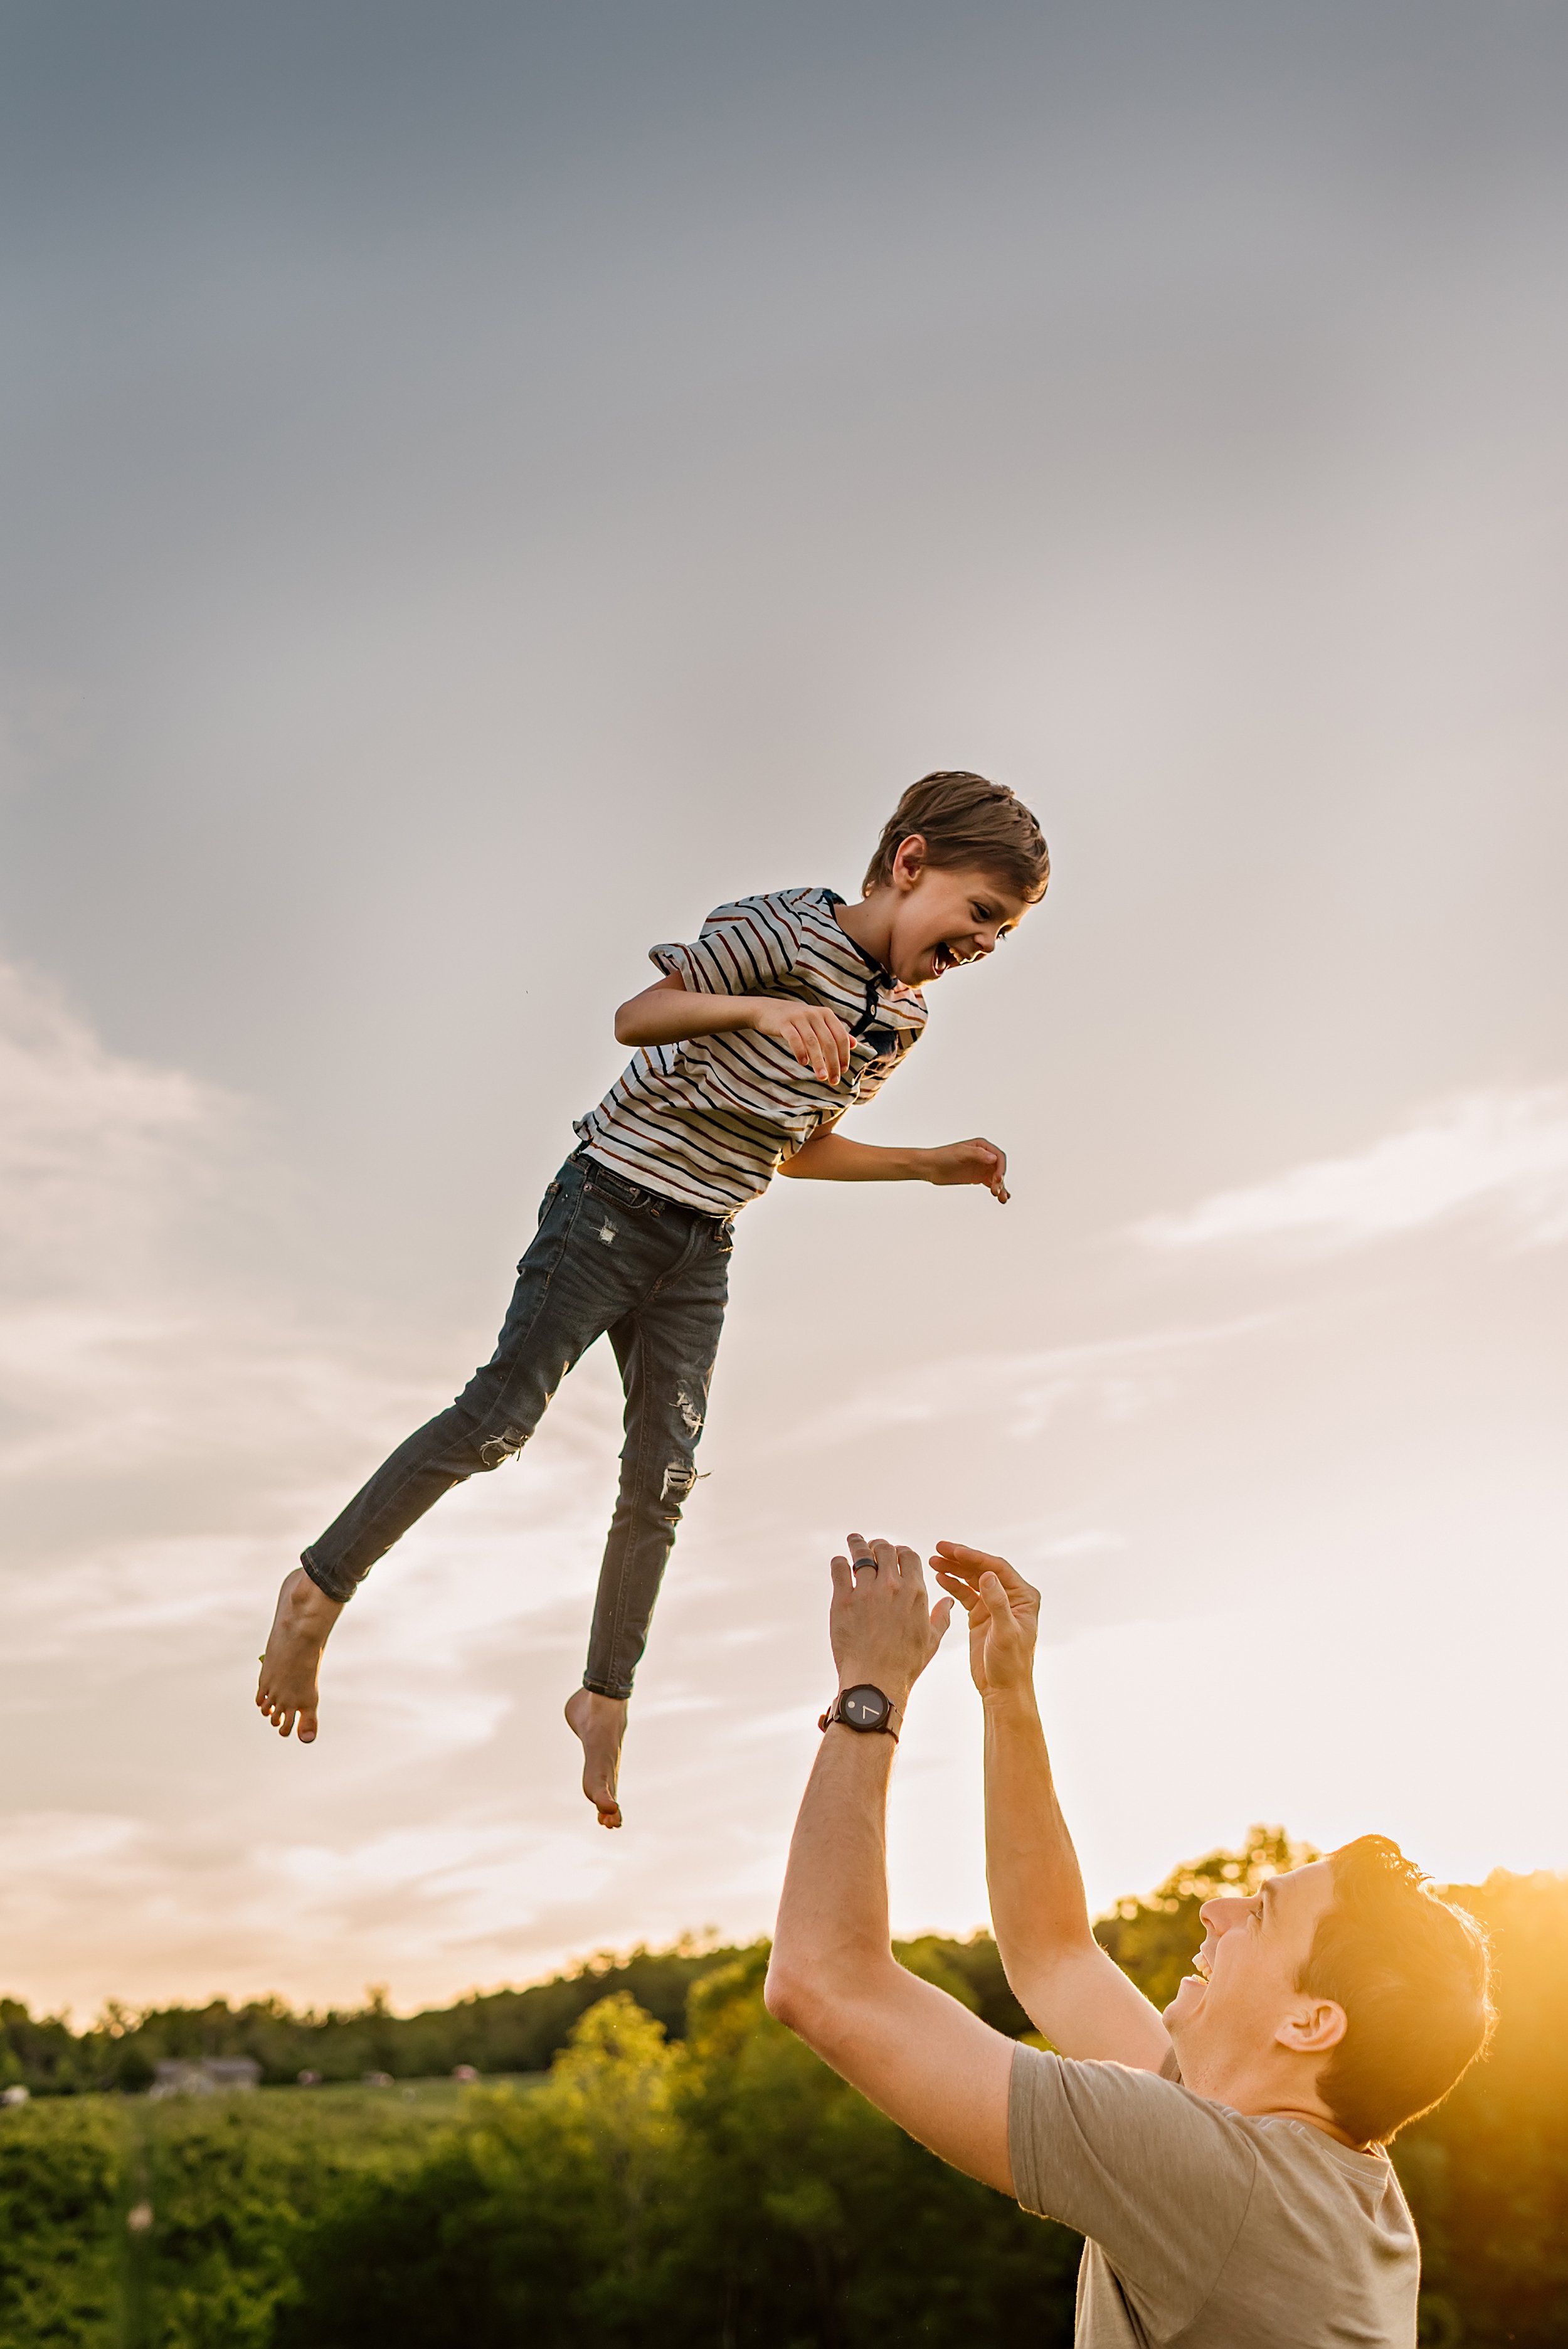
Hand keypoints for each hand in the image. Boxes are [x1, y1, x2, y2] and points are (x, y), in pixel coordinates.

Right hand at [750, 997, 854, 1082]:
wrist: (767, 1009)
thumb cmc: (796, 1020)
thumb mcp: (817, 1022)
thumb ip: (835, 1032)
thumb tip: (854, 1044)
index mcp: (826, 1014)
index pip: (840, 1037)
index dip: (844, 1055)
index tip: (843, 1071)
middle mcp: (814, 1014)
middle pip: (829, 1042)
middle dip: (833, 1063)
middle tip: (834, 1080)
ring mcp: (799, 1017)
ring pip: (813, 1043)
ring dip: (818, 1062)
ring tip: (821, 1077)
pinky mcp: (784, 1023)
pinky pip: (794, 1039)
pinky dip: (800, 1052)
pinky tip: (803, 1063)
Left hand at [829, 1533, 952, 1708]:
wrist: (876, 1681)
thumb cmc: (906, 1665)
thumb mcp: (931, 1641)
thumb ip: (940, 1617)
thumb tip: (949, 1601)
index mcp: (915, 1592)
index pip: (909, 1556)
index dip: (901, 1552)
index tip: (894, 1553)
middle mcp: (892, 1586)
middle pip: (885, 1550)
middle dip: (879, 1545)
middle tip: (872, 1546)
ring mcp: (866, 1591)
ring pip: (861, 1554)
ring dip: (857, 1544)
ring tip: (854, 1540)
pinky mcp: (843, 1600)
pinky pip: (839, 1569)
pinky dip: (839, 1562)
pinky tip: (839, 1563)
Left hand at [924, 1137, 1008, 1202]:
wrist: (930, 1167)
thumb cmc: (943, 1156)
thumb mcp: (961, 1153)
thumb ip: (978, 1154)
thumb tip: (993, 1158)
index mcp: (982, 1146)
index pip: (998, 1157)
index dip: (1001, 1168)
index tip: (998, 1178)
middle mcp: (984, 1156)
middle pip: (999, 1169)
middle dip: (1000, 1180)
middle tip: (996, 1190)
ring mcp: (981, 1167)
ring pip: (996, 1178)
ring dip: (1001, 1187)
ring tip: (1001, 1198)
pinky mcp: (977, 1177)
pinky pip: (991, 1184)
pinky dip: (997, 1190)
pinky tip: (1001, 1197)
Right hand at [929, 1544, 1038, 1699]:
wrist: (1003, 1689)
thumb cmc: (1010, 1664)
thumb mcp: (1005, 1632)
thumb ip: (997, 1603)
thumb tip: (987, 1575)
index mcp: (1023, 1597)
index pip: (997, 1568)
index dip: (974, 1557)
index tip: (953, 1550)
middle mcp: (1010, 1597)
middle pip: (982, 1570)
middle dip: (960, 1559)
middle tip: (939, 1549)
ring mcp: (994, 1605)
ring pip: (972, 1580)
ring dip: (954, 1570)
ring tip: (933, 1561)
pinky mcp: (981, 1615)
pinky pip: (965, 1594)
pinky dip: (953, 1585)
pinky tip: (940, 1578)